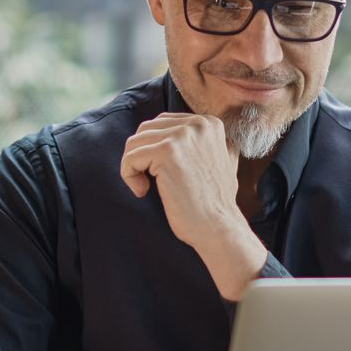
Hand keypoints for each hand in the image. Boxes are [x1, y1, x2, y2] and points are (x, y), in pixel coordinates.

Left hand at [120, 113, 266, 299]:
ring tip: (145, 187)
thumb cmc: (215, 203)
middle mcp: (197, 124)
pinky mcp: (167, 152)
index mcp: (209, 123)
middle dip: (141, 156)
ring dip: (133, 167)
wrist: (219, 227)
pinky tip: (142, 191)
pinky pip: (130, 157)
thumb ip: (204, 143)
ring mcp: (182, 136)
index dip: (153, 149)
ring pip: (135, 142)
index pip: (163, 123)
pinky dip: (129, 176)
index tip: (160, 173)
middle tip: (148, 181)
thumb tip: (180, 134)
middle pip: (146, 129)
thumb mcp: (221, 161)